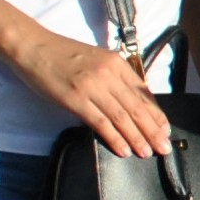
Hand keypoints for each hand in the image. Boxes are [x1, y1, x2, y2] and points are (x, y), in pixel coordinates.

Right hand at [13, 29, 171, 158]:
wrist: (34, 47)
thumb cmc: (64, 54)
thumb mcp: (97, 59)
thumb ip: (115, 77)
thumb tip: (132, 100)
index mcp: (117, 63)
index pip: (143, 93)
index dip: (156, 114)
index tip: (165, 129)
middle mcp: (109, 74)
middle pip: (137, 107)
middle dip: (153, 130)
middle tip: (164, 147)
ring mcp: (92, 86)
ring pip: (122, 117)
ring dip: (137, 137)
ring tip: (148, 152)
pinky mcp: (75, 99)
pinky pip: (101, 122)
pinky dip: (115, 138)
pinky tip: (124, 150)